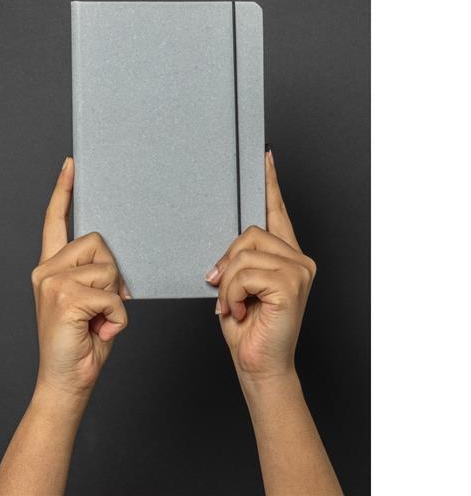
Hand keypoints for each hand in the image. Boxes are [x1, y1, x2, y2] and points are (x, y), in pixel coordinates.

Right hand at [30, 157, 129, 397]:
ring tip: (100, 319)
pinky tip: (102, 330)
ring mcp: (51, 281)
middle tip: (105, 305)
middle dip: (113, 274)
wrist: (67, 382)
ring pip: (108, 267)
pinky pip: (112, 293)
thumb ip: (94, 274)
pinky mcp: (63, 296)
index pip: (55, 221)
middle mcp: (45, 269)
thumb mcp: (91, 301)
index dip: (63, 192)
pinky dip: (117, 316)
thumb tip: (113, 263)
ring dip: (115, 298)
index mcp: (51, 267)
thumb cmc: (83, 341)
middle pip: (98, 242)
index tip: (70, 165)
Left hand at [206, 151, 315, 381]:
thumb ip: (239, 258)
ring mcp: (298, 270)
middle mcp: (298, 258)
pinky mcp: (291, 283)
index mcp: (285, 256)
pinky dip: (231, 292)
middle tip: (221, 288)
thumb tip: (229, 246)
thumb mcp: (237, 284)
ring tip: (233, 305)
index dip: (269, 183)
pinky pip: (244, 271)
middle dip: (227, 261)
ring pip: (243, 252)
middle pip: (248, 232)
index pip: (277, 211)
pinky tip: (240, 310)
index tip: (264, 156)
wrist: (257, 364)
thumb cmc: (247, 325)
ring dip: (227, 283)